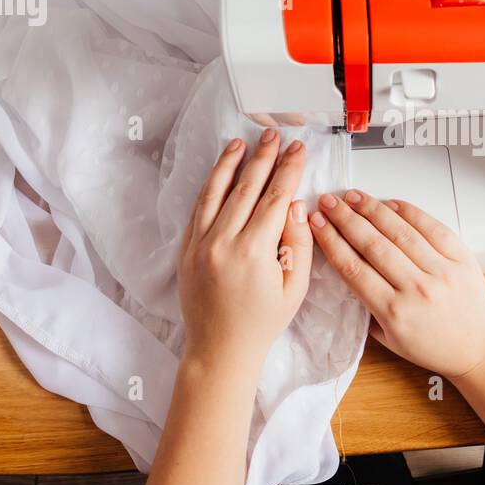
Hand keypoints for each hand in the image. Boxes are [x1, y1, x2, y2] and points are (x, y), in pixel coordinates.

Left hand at [176, 129, 312, 370]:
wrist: (220, 349)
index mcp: (254, 252)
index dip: (288, 169)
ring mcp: (200, 244)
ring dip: (230, 164)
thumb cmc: (260, 323)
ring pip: (215, 192)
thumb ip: (298, 243)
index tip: (298, 149)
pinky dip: (209, 187)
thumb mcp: (294, 288)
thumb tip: (297, 205)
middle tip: (273, 135)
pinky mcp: (186, 250)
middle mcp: (223, 243)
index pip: (275, 197)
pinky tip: (219, 172)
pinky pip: (198, 209)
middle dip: (263, 157)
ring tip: (241, 143)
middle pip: (246, 187)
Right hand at [308, 190, 484, 378]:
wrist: (476, 349)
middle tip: (328, 202)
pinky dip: (409, 212)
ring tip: (353, 197)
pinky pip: (432, 228)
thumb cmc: (432, 346)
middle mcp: (417, 289)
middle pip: (373, 244)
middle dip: (346, 219)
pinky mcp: (461, 259)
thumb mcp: (388, 338)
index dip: (332, 241)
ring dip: (373, 210)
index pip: (353, 268)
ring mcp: (441, 272)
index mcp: (394, 312)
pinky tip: (390, 203)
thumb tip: (346, 267)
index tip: (317, 224)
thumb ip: (366, 307)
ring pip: (400, 232)